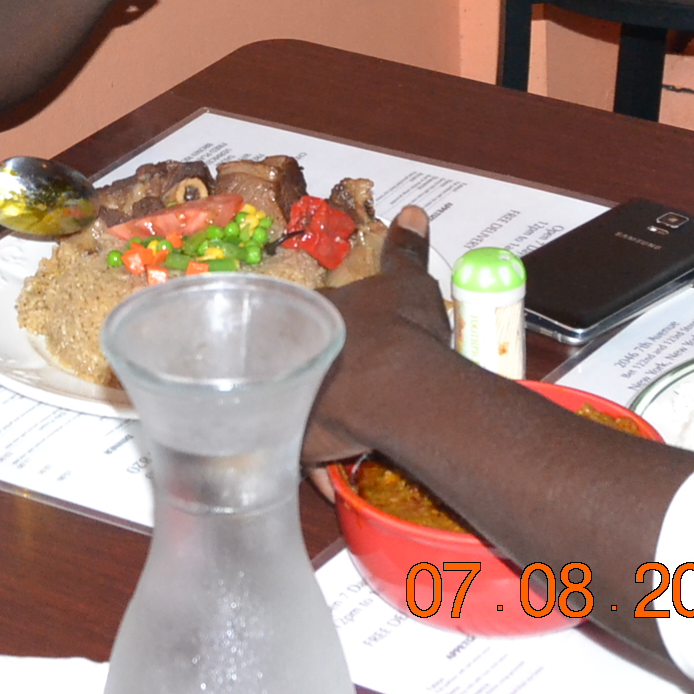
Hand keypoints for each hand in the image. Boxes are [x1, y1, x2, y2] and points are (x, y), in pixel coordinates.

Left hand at [301, 206, 463, 487]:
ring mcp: (286, 400)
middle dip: (295, 377)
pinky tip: (329, 482)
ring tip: (327, 437)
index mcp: (307, 314)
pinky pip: (299, 460)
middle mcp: (285, 355)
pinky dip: (314, 472)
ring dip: (300, 425)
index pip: (291, 317)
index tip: (329, 346)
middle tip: (328, 392)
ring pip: (283, 414)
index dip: (308, 331)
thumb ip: (404, 250)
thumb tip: (413, 211)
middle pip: (280, 365)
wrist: (402, 386)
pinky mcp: (294, 443)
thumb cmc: (403, 330)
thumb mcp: (407, 283)